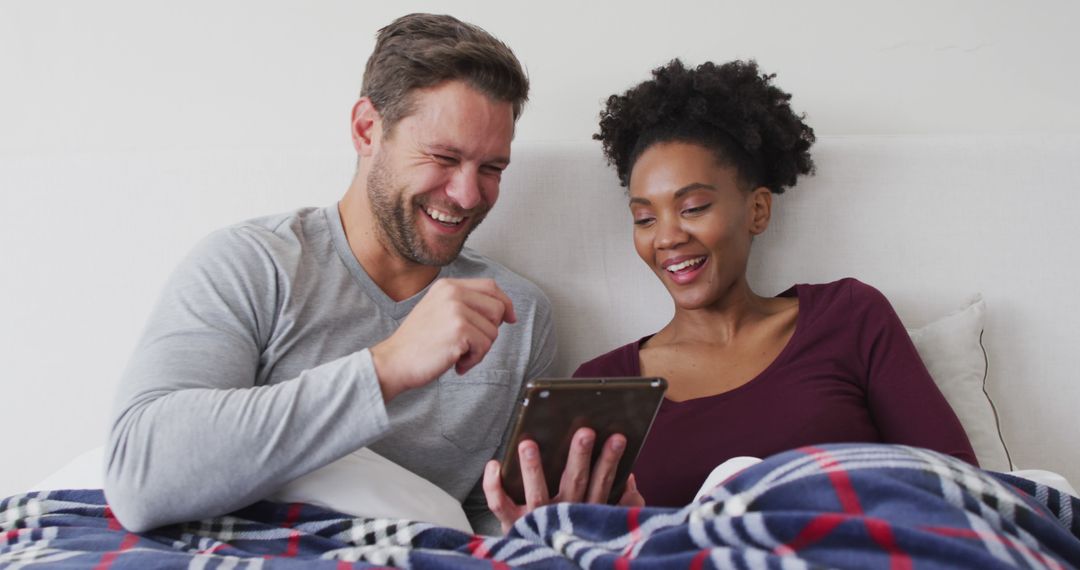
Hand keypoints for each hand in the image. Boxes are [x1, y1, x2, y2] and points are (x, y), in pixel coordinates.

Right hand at [371, 278, 515, 400]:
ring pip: (493, 331)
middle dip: (490, 331)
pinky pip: (485, 346)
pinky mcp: (459, 330)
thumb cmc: (417, 343)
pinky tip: (455, 362)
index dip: (505, 303)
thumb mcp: (439, 311)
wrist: (394, 362)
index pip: (490, 286)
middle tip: (469, 345)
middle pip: (498, 308)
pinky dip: (473, 360)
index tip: (509, 319)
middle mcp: (452, 293)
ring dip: (479, 350)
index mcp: (447, 286)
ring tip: (457, 354)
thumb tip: (503, 311)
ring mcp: (456, 310)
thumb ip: (465, 305)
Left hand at [482, 427, 645, 533]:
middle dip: (580, 457)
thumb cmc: (572, 535)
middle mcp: (564, 517)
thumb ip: (622, 506)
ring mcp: (537, 522)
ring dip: (533, 469)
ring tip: (528, 444)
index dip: (610, 461)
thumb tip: (629, 479)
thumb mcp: (605, 526)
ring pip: (536, 494)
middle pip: (575, 483)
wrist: (545, 567)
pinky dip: (494, 486)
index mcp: (587, 514)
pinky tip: (494, 464)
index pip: (603, 483)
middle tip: (585, 432)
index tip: (618, 437)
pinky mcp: (513, 526)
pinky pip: (501, 506)